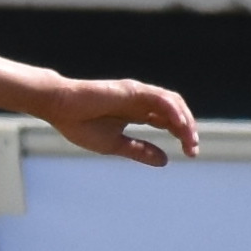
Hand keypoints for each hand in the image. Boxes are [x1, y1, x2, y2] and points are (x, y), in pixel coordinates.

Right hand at [43, 79, 201, 165]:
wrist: (58, 108)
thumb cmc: (80, 124)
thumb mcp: (115, 144)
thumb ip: (139, 151)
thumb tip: (165, 160)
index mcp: (137, 113)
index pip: (169, 122)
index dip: (183, 135)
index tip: (190, 153)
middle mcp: (141, 102)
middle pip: (176, 112)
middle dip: (188, 130)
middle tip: (192, 149)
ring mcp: (138, 94)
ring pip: (172, 103)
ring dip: (185, 121)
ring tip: (190, 139)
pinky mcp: (132, 90)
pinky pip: (159, 98)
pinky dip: (172, 110)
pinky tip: (179, 124)